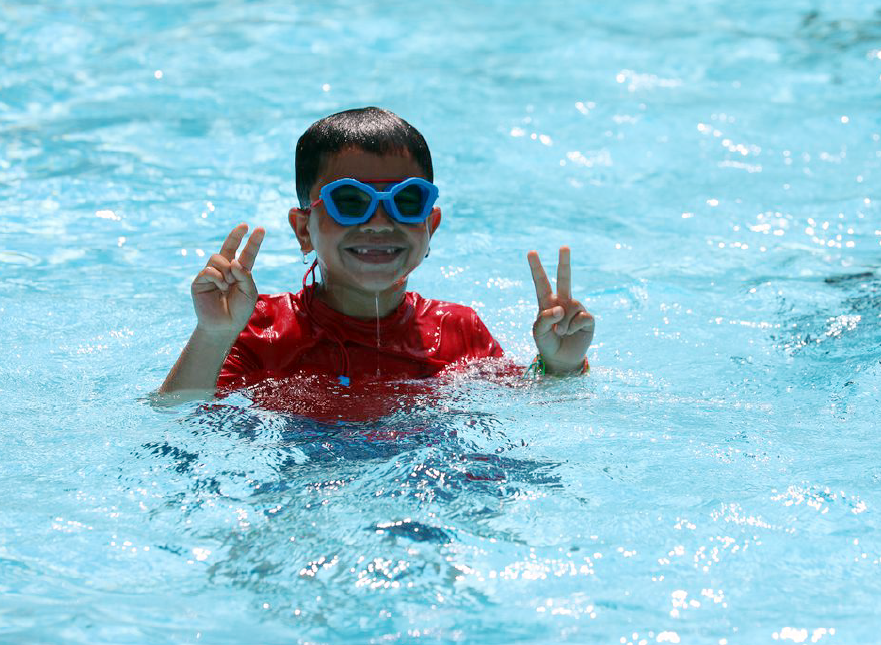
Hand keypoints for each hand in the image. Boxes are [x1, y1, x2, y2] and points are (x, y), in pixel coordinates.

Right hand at [191, 223, 264, 336]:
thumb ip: (245, 275)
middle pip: (229, 247)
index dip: (252, 241)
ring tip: (229, 283)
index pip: (247, 253)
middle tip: (244, 226)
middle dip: (235, 235)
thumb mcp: (249, 292)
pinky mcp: (200, 280)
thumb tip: (233, 261)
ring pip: (218, 258)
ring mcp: (212, 274)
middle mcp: (226, 270)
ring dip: (227, 269)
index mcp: (240, 272)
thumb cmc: (239, 310)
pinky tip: (221, 287)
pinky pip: (209, 270)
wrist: (224, 326)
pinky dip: (217, 277)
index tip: (260, 229)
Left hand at [527, 246, 593, 373]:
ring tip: (561, 333)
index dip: (536, 267)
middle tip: (564, 246)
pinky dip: (574, 327)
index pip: (541, 282)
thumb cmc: (547, 342)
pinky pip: (581, 317)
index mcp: (546, 302)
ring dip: (564, 324)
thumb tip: (560, 308)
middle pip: (564, 278)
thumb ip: (545, 318)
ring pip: (570, 307)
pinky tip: (572, 333)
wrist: (561, 359)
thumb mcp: (539, 331)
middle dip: (564, 262)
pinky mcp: (587, 318)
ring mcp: (575, 308)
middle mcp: (562, 301)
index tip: (531, 252)